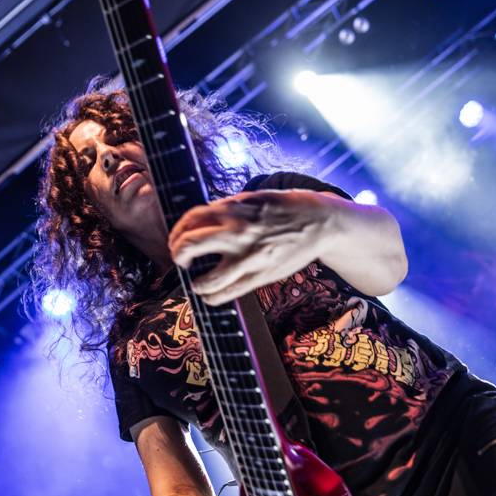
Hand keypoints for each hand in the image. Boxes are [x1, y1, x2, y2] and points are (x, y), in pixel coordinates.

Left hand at [168, 190, 330, 304]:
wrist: (319, 221)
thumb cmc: (284, 208)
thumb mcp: (252, 198)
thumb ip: (227, 209)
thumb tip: (201, 220)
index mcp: (233, 209)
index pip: (190, 220)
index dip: (177, 232)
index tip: (178, 240)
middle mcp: (237, 232)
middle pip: (189, 245)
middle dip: (177, 254)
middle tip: (180, 259)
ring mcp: (249, 258)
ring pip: (205, 281)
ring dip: (194, 284)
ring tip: (197, 282)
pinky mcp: (261, 276)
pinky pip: (227, 294)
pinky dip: (211, 297)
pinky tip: (211, 293)